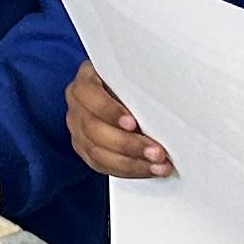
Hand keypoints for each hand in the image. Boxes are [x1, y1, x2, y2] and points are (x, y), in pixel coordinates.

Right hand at [68, 60, 172, 179]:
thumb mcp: (134, 73)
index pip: (90, 96)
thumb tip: (166, 95)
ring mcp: (78, 129)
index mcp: (86, 81)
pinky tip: (147, 170)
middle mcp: (77, 106)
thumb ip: (140, 83)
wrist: (123, 93)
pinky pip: (102, 166)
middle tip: (156, 152)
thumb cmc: (132, 80)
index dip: (110, 111)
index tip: (133, 123)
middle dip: (128, 144)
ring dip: (131, 163)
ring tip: (157, 166)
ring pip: (98, 153)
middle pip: (95, 130)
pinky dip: (127, 170)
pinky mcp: (85, 149)